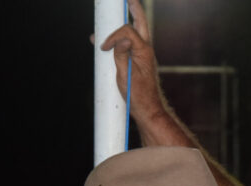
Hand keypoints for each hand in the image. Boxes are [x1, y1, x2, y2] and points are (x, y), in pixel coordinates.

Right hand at [99, 0, 166, 125]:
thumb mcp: (126, 75)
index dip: (113, 35)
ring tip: (128, 6)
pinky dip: (124, 35)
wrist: (148, 109)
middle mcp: (146, 49)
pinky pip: (132, 42)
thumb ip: (122, 54)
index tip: (103, 47)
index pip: (128, 31)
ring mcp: (144, 54)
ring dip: (131, 18)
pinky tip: (116, 34)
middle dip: (134, 9)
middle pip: (141, 23)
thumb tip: (122, 38)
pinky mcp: (141, 61)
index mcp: (144, 51)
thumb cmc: (138, 95)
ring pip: (138, 31)